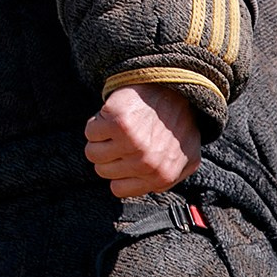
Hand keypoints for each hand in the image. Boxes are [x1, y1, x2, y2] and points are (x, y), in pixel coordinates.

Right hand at [84, 85, 200, 197]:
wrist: (176, 87)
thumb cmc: (178, 123)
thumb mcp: (186, 158)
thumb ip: (169, 178)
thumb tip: (150, 188)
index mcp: (161, 177)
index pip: (118, 188)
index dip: (117, 171)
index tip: (125, 156)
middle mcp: (146, 164)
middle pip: (102, 170)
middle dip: (109, 154)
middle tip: (124, 137)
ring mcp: (132, 144)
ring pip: (93, 153)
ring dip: (101, 138)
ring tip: (119, 126)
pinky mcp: (118, 123)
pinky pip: (90, 132)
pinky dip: (98, 121)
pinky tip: (115, 114)